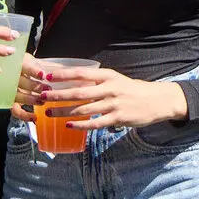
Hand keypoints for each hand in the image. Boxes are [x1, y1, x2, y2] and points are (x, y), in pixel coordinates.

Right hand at [9, 54, 48, 122]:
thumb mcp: (34, 61)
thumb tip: (60, 70)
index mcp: (18, 64)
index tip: (43, 75)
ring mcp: (10, 90)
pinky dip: (24, 115)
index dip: (33, 71)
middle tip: (47, 89)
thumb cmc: (29, 65)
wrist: (17, 69)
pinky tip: (34, 117)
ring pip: (18, 96)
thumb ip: (43, 65)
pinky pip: (15, 110)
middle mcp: (12, 77)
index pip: (24, 67)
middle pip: (21, 83)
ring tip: (43, 100)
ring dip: (31, 99)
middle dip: (35, 87)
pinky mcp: (11, 101)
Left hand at [43, 67, 187, 129]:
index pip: (81, 73)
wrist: (156, 100)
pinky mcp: (118, 118)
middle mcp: (110, 88)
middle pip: (79, 92)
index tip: (47, 76)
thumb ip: (97, 82)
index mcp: (108, 75)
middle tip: (42, 96)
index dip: (63, 75)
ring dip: (64, 111)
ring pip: (84, 108)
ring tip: (49, 113)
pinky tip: (69, 126)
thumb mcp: (115, 79)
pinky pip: (95, 122)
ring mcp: (114, 104)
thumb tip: (72, 83)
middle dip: (58, 95)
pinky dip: (80, 125)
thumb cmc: (132, 89)